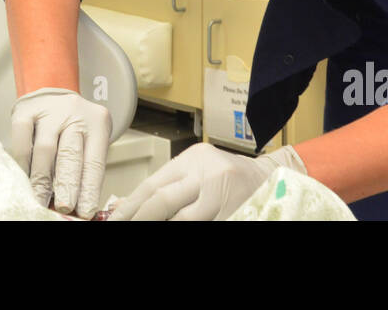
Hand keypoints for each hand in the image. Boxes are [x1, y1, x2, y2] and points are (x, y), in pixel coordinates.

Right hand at [9, 87, 110, 217]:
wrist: (52, 94)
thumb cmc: (73, 126)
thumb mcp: (88, 141)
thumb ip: (83, 169)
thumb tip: (76, 207)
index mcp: (97, 123)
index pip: (94, 162)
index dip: (89, 190)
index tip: (85, 212)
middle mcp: (74, 113)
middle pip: (70, 154)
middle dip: (67, 185)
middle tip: (64, 207)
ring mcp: (49, 111)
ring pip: (45, 149)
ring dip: (42, 179)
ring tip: (41, 200)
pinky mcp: (25, 111)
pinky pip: (22, 142)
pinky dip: (23, 164)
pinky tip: (25, 179)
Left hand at [109, 142, 306, 220]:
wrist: (273, 180)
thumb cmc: (229, 178)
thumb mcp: (200, 172)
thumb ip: (173, 186)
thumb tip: (133, 207)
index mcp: (194, 159)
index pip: (153, 184)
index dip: (130, 205)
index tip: (113, 220)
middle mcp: (207, 173)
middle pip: (163, 200)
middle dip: (139, 218)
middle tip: (121, 227)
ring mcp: (222, 194)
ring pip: (182, 219)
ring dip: (162, 225)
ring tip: (144, 229)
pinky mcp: (233, 212)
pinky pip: (202, 224)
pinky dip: (184, 227)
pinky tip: (175, 228)